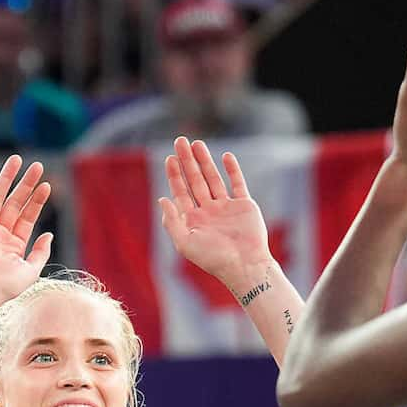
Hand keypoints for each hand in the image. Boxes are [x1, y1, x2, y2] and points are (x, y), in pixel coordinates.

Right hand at [0, 155, 53, 310]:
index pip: (27, 217)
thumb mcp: (31, 271)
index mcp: (13, 245)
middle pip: (14, 203)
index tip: (47, 185)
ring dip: (6, 178)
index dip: (37, 201)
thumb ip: (41, 252)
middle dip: (26, 184)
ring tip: (16, 159)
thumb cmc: (4, 288)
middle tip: (37, 166)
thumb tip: (49, 234)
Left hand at [157, 138, 275, 293]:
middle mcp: (208, 212)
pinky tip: (226, 156)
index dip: (175, 175)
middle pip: (195, 181)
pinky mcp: (244, 206)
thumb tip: (162, 199)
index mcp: (193, 220)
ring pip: (213, 179)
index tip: (169, 158)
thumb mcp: (185, 242)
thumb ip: (172, 221)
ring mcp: (226, 207)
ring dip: (205, 161)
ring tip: (197, 143)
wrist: (244, 265)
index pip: (181, 192)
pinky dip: (232, 170)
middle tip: (180, 141)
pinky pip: (237, 183)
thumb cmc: (213, 258)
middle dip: (187, 161)